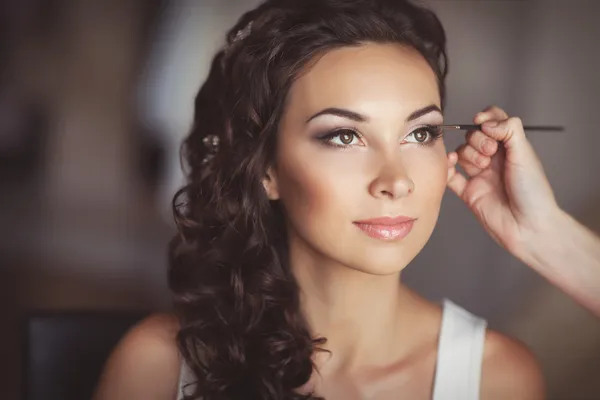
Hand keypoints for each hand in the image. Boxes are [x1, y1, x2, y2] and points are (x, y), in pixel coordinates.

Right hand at [446, 106, 559, 255]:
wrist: (528, 227)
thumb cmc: (533, 194)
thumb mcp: (525, 154)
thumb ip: (508, 130)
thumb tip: (485, 121)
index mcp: (510, 148)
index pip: (493, 122)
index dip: (485, 118)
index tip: (482, 121)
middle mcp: (494, 160)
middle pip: (473, 136)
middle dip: (478, 139)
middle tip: (490, 153)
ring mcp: (480, 175)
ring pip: (462, 153)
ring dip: (467, 154)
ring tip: (481, 166)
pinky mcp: (468, 192)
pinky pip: (450, 176)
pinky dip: (446, 168)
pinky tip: (450, 164)